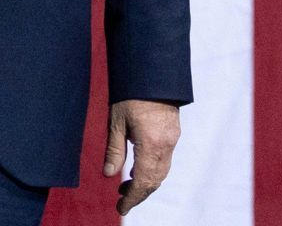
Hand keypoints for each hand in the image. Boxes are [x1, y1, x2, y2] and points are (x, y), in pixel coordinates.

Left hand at [104, 98, 179, 214]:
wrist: (152, 73)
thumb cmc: (129, 95)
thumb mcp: (115, 122)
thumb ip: (114, 150)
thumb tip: (108, 175)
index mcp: (151, 144)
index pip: (144, 181)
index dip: (133, 198)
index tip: (121, 208)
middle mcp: (166, 145)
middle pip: (155, 180)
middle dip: (139, 193)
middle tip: (121, 201)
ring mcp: (173, 140)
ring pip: (162, 172)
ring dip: (146, 183)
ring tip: (126, 187)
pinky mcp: (174, 134)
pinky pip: (165, 160)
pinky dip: (152, 170)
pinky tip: (137, 170)